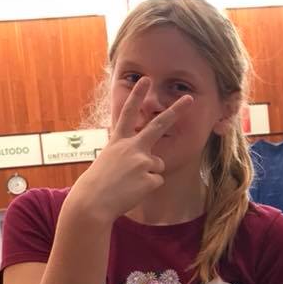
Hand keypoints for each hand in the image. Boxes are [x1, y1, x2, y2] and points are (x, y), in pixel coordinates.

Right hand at [67, 78, 191, 223]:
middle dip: (175, 111)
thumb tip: (148, 161)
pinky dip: (147, 188)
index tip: (145, 80)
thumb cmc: (97, 185)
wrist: (92, 203)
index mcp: (118, 142)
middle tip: (190, 98)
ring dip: (147, 175)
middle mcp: (132, 147)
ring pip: (158, 165)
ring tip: (129, 183)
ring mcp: (142, 161)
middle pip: (158, 126)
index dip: (136, 96)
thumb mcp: (108, 161)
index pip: (128, 114)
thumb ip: (126, 154)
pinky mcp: (150, 178)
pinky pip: (156, 181)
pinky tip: (132, 191)